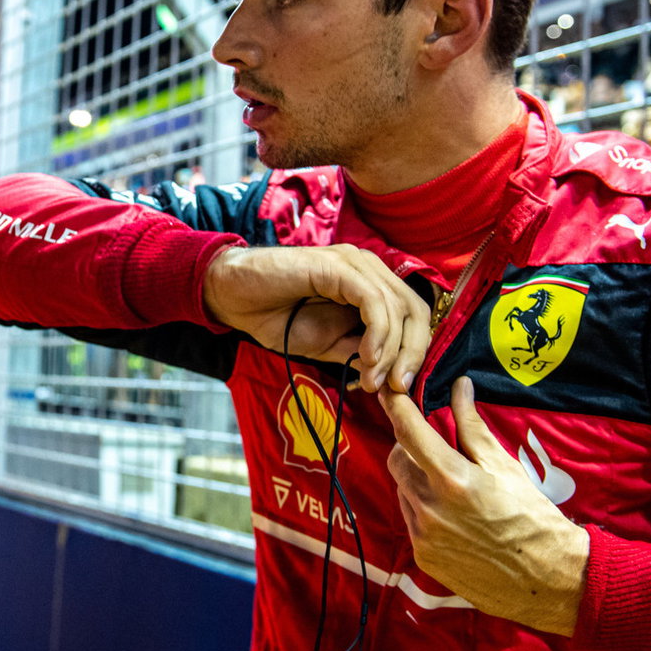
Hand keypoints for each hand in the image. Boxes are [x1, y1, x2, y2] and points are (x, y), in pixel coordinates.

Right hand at [202, 243, 428, 391]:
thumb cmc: (277, 315)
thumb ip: (359, 353)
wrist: (234, 296)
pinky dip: (377, 333)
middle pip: (414, 310)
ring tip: (372, 380)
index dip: (416, 352)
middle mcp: (369, 269)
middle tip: (398, 387)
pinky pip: (373, 301)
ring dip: (392, 351)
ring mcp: (355, 263)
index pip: (412, 316)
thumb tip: (390, 375)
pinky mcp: (338, 265)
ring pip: (397, 307)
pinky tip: (366, 357)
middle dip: (414, 353)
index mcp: (371, 285)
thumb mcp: (327, 344)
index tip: (401, 387)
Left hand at [380, 377, 588, 635]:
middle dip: (409, 447)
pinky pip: (410, 519)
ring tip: (450, 486)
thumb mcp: (504, 465)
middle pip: (397, 459)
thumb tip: (459, 386)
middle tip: (434, 447)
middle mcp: (430, 507)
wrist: (547, 577)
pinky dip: (422, 508)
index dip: (394, 406)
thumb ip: (473, 425)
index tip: (388, 391)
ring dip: (416, 479)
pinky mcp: (423, 556)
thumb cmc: (531, 516)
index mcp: (452, 479)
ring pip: (402, 489)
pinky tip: (451, 514)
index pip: (409, 431)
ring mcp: (423, 535)